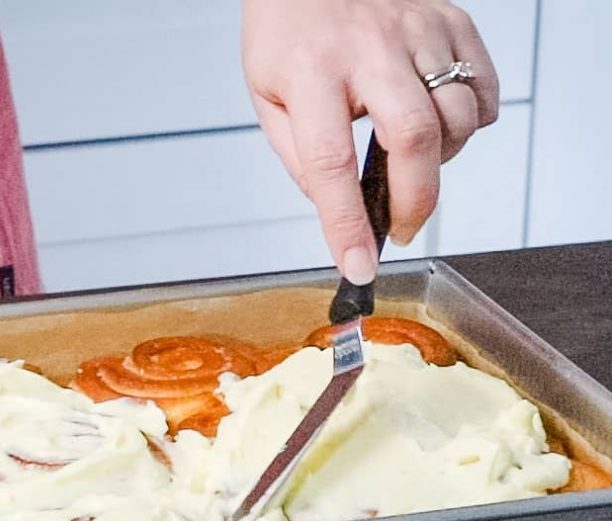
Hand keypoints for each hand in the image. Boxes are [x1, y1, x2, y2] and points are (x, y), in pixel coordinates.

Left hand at [242, 0, 498, 283]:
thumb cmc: (287, 34)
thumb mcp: (267, 99)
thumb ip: (301, 158)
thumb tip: (339, 210)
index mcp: (310, 72)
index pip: (329, 163)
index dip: (346, 225)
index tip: (358, 267)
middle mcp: (368, 48)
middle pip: (412, 137)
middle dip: (413, 202)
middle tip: (399, 227)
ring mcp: (415, 30)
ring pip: (455, 115)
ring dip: (440, 162)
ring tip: (410, 164)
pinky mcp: (449, 20)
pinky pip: (481, 86)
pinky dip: (470, 122)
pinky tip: (438, 126)